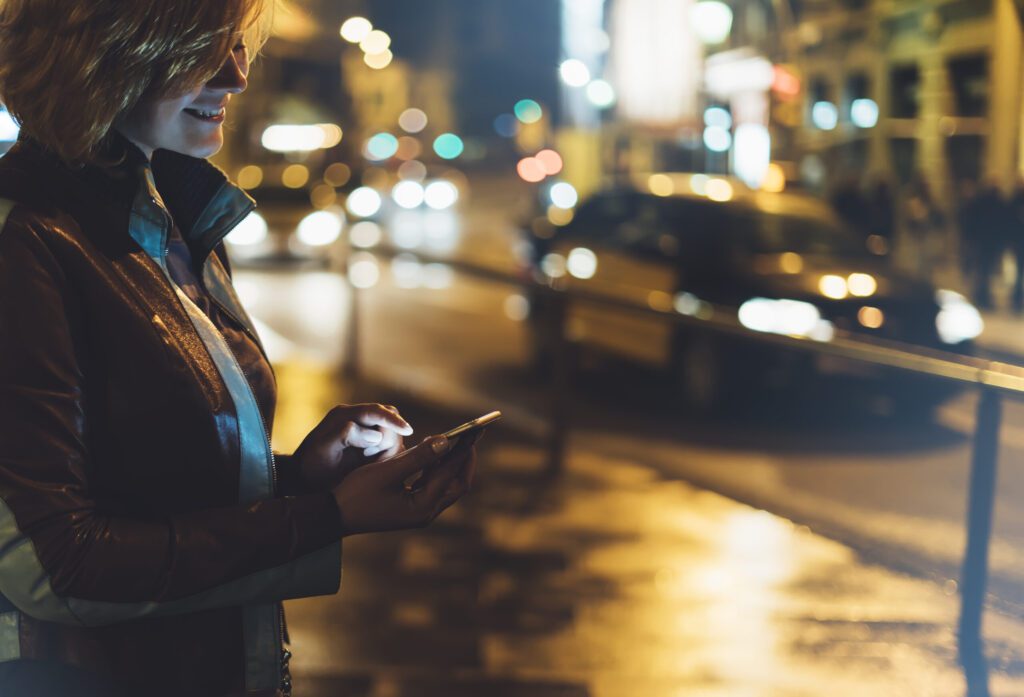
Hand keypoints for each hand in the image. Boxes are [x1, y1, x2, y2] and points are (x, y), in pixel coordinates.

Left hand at [292, 403, 413, 491]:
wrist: (302, 480)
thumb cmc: (311, 467)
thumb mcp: (323, 450)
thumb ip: (346, 436)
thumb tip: (375, 434)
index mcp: (343, 415)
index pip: (376, 411)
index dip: (393, 420)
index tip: (408, 430)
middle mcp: (354, 418)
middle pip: (387, 416)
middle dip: (390, 434)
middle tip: (374, 455)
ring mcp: (361, 429)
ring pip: (389, 430)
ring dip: (388, 445)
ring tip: (370, 460)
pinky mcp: (365, 441)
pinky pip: (386, 442)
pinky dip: (386, 452)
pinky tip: (374, 463)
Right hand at [332, 436, 475, 536]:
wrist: (333, 515)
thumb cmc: (357, 494)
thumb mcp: (388, 470)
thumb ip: (418, 456)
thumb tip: (446, 441)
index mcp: (423, 506)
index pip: (452, 474)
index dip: (464, 450)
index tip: (474, 431)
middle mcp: (426, 512)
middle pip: (457, 483)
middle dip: (464, 459)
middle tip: (469, 436)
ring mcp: (419, 512)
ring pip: (446, 485)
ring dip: (450, 463)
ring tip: (452, 440)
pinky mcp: (411, 508)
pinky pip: (432, 486)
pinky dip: (436, 469)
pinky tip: (431, 453)